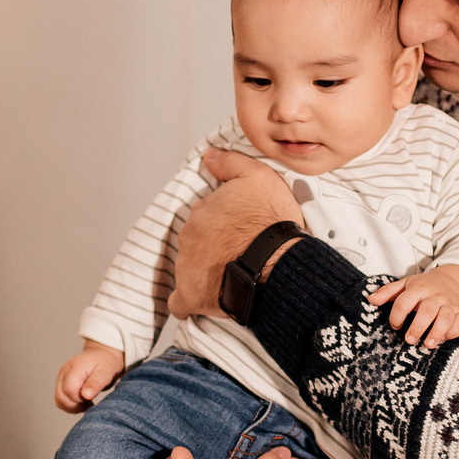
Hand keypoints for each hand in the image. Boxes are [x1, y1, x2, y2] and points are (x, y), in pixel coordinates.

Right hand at [55, 341, 124, 412]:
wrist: (101, 356)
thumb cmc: (105, 363)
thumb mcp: (106, 372)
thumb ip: (95, 383)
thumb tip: (85, 395)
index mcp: (74, 368)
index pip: (69, 390)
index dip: (80, 399)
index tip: (91, 398)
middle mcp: (64, 372)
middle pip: (61, 397)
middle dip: (76, 405)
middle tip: (90, 402)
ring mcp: (61, 378)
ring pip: (59, 400)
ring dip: (73, 407)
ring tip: (86, 402)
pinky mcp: (61, 383)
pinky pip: (60, 400)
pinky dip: (70, 405)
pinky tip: (82, 402)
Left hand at [165, 149, 303, 319]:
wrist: (278, 263)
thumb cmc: (271, 224)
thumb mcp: (258, 177)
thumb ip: (230, 163)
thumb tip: (210, 156)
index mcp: (202, 211)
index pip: (204, 216)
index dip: (221, 222)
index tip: (235, 228)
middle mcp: (190, 237)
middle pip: (195, 240)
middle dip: (211, 245)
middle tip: (236, 251)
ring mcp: (188, 266)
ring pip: (189, 267)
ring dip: (204, 270)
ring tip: (230, 274)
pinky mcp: (192, 295)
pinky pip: (180, 302)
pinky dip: (189, 301)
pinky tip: (202, 299)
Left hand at [366, 264, 458, 347]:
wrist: (451, 282)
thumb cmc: (423, 287)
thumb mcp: (405, 284)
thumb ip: (387, 292)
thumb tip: (370, 299)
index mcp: (418, 288)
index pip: (404, 302)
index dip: (397, 315)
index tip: (395, 326)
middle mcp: (435, 296)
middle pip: (427, 311)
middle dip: (418, 327)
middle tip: (409, 340)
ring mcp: (449, 304)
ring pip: (445, 318)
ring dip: (437, 332)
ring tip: (428, 345)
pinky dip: (453, 332)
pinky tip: (443, 339)